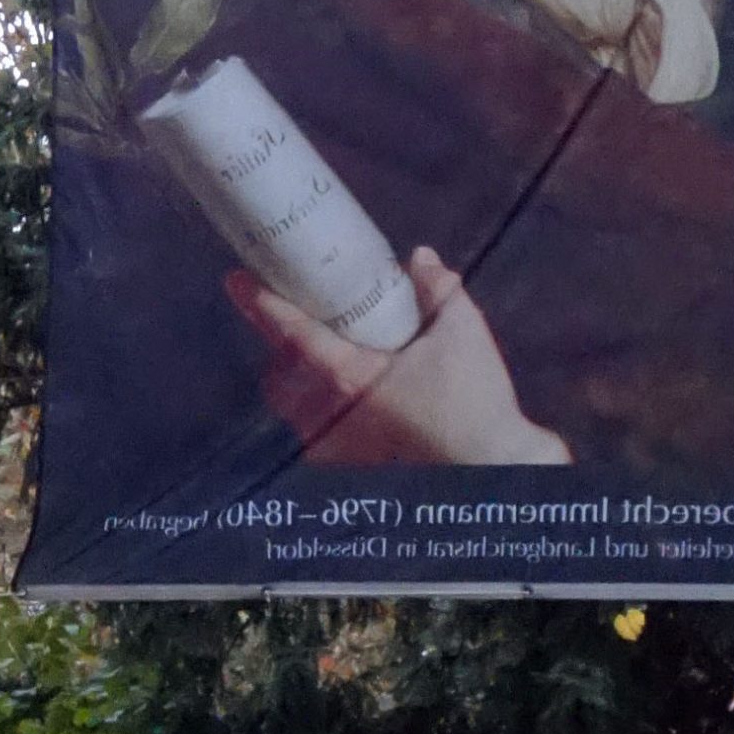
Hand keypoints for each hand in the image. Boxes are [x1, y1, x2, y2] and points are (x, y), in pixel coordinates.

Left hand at [226, 247, 569, 466]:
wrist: (497, 474)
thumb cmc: (476, 406)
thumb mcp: (462, 334)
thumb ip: (437, 290)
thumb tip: (420, 258)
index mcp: (348, 378)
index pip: (292, 332)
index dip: (262, 304)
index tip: (237, 282)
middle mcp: (329, 418)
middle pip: (280, 377)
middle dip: (280, 349)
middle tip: (293, 321)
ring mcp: (336, 451)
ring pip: (296, 412)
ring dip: (300, 385)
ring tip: (324, 362)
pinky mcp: (351, 474)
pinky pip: (318, 439)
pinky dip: (323, 417)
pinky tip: (351, 406)